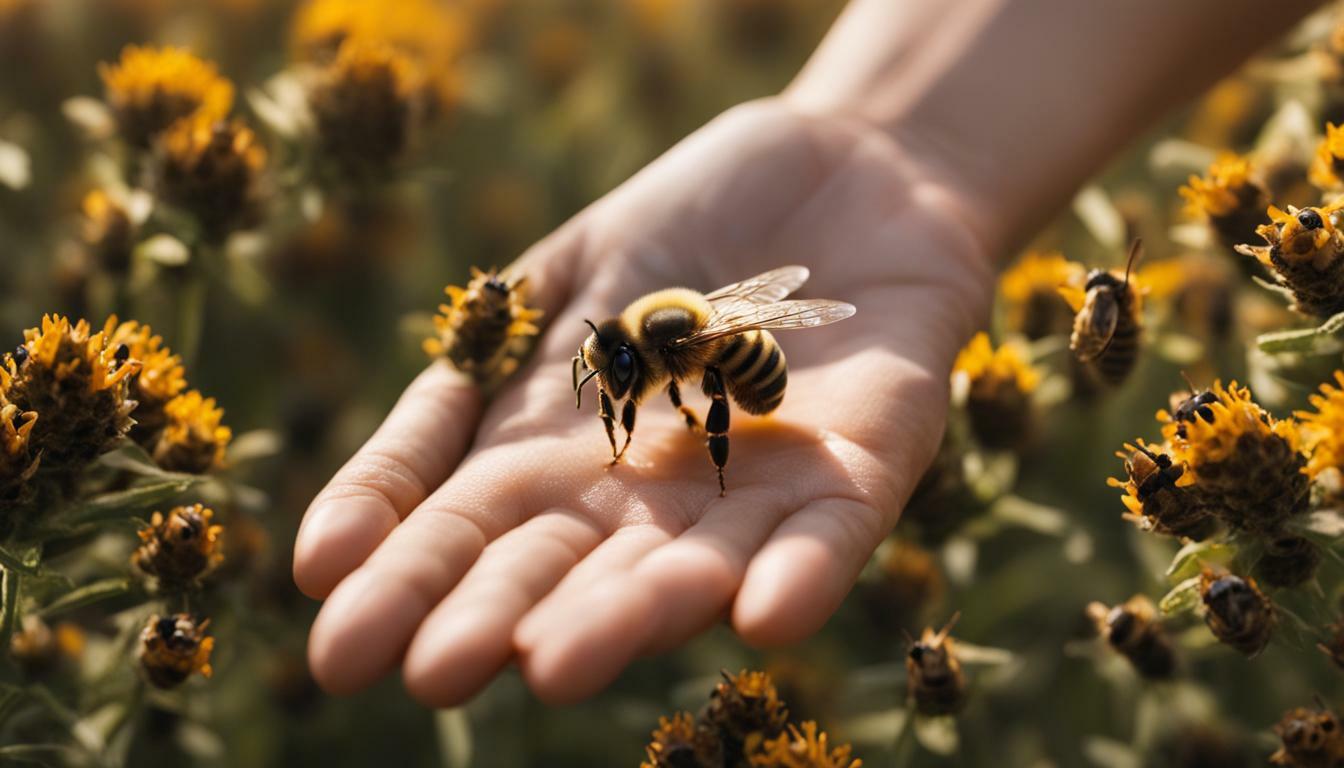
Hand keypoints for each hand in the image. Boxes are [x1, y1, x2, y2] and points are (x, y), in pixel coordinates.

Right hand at [293, 97, 993, 704]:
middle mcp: (650, 503)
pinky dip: (801, 573)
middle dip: (503, 619)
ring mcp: (758, 491)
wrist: (843, 173)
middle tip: (438, 673)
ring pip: (688, 570)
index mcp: (561, 463)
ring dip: (631, 617)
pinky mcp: (862, 470)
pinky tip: (761, 617)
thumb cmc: (681, 234)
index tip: (337, 653)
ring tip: (556, 664)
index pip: (467, 539)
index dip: (405, 591)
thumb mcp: (547, 297)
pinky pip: (833, 532)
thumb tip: (329, 549)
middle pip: (567, 572)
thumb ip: (459, 398)